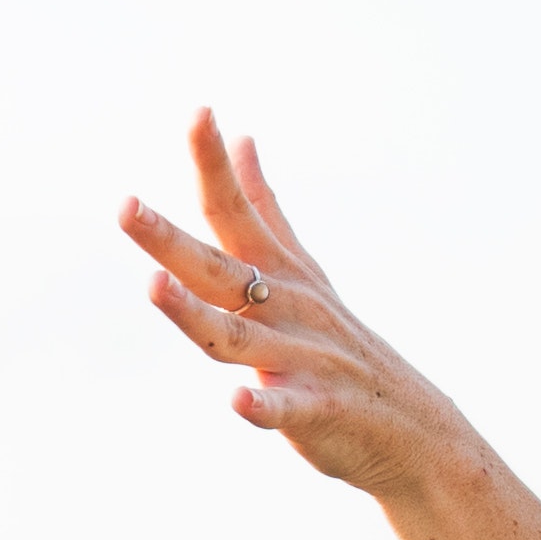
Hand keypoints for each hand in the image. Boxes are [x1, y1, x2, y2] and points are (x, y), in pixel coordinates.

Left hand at [122, 112, 490, 513]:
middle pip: (217, 270)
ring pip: (237, 336)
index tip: (199, 111)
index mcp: (278, 274)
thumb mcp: (302, 267)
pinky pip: (285, 407)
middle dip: (169, 240)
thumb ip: (263, 207)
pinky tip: (238, 398)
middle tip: (125, 206)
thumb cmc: (342, 345)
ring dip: (194, 314)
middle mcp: (286, 308)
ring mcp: (302, 358)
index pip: (236, 211)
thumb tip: (243, 139)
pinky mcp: (317, 411)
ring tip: (154, 286)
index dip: (214, 164)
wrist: (415, 428)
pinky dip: (263, 403)